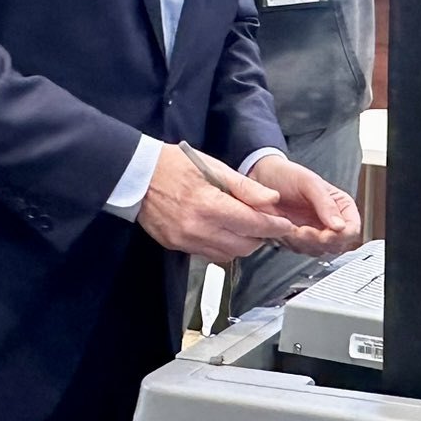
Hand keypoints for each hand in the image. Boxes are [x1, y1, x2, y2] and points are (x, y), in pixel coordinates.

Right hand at [136, 144, 295, 262]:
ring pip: (228, 255)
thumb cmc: (173, 165)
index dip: (273, 226)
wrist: (136, 175)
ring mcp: (185, 240)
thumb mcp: (213, 167)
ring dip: (242, 244)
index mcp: (208, 205)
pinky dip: (222, 246)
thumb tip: (272, 200)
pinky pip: (209, 254)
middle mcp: (197, 228)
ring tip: (243, 226)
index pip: (252, 224)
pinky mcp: (177, 246)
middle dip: (259, 236)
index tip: (285, 224)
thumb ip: (244, 187)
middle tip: (264, 222)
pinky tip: (222, 230)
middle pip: (244, 245)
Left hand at [248, 154, 361, 257]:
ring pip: (319, 250)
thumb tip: (340, 226)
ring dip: (304, 243)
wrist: (261, 177)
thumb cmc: (286, 174)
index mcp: (340, 205)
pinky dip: (293, 244)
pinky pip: (301, 250)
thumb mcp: (309, 183)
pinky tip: (285, 230)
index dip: (341, 236)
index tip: (325, 234)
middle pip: (337, 244)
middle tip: (303, 231)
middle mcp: (330, 220)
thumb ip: (326, 203)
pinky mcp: (299, 239)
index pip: (352, 228)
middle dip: (319, 241)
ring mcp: (315, 231)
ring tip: (291, 227)